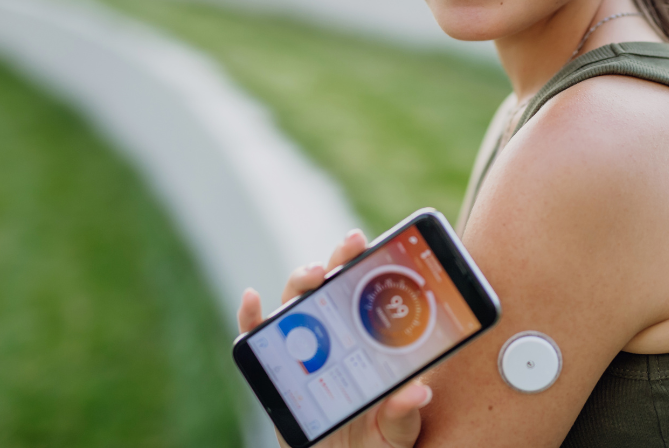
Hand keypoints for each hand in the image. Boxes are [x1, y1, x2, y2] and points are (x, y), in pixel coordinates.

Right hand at [238, 229, 430, 447]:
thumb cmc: (373, 446)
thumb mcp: (395, 434)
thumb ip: (403, 414)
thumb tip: (419, 391)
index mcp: (366, 343)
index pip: (364, 293)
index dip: (365, 263)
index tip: (369, 241)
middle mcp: (332, 337)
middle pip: (330, 287)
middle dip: (338, 260)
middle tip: (350, 247)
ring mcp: (300, 350)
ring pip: (295, 303)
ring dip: (301, 281)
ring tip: (313, 274)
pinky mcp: (273, 370)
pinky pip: (256, 337)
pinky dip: (249, 316)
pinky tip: (252, 299)